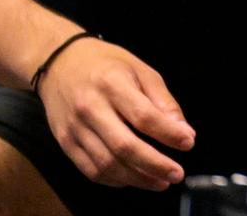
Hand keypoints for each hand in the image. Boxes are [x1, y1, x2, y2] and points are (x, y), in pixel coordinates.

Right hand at [35, 36, 195, 189]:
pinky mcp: (65, 143)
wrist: (58, 64)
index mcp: (112, 84)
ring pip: (106, 164)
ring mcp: (74, 128)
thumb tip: (183, 130)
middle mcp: (90, 108)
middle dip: (154, 164)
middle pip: (124, 146)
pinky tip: (134, 179)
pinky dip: (115, 180)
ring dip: (137, 178)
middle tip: (177, 174)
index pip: (144, 116)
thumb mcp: (140, 69)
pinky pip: (90, 170)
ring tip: (161, 182)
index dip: (168, 133)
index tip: (188, 143)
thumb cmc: (106, 64)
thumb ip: (162, 99)